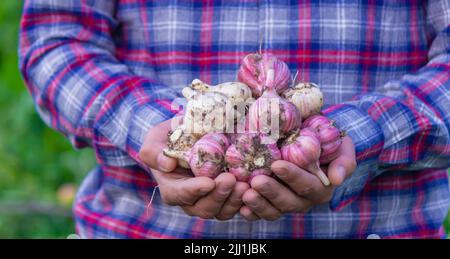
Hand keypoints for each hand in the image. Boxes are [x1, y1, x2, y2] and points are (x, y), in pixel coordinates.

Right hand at [139, 119, 248, 219]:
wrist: (190, 137)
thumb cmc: (169, 139)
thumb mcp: (156, 139)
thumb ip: (154, 151)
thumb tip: (167, 165)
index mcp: (172, 189)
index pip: (180, 195)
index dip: (194, 191)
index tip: (208, 182)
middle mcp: (191, 200)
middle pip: (203, 207)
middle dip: (218, 195)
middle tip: (230, 179)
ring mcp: (210, 200)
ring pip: (221, 210)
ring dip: (234, 200)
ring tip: (244, 184)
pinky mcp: (227, 197)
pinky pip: (236, 205)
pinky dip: (244, 199)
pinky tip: (253, 187)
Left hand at [240, 136, 355, 220]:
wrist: (309, 141)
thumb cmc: (326, 141)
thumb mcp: (341, 146)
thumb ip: (344, 161)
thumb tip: (337, 179)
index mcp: (321, 188)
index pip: (307, 185)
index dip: (293, 176)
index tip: (277, 165)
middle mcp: (304, 200)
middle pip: (288, 201)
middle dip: (272, 191)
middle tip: (256, 181)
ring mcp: (286, 203)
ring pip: (273, 210)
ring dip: (259, 204)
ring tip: (245, 193)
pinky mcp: (270, 204)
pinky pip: (260, 213)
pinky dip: (251, 212)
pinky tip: (240, 206)